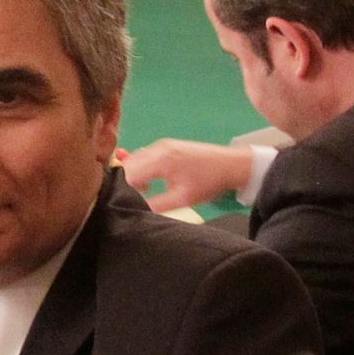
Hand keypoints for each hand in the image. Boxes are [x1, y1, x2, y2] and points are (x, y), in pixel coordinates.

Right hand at [118, 139, 253, 211]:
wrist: (232, 164)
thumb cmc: (209, 182)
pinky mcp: (166, 145)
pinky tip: (149, 181)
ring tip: (142, 191)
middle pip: (127, 164)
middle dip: (124, 182)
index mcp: (160, 160)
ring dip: (132, 175)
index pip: (127, 174)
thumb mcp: (182, 199)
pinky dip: (140, 168)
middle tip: (130, 198)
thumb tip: (136, 210)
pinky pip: (143, 156)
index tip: (124, 202)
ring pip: (134, 159)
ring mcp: (161, 144)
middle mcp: (157, 148)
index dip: (122, 189)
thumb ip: (156, 205)